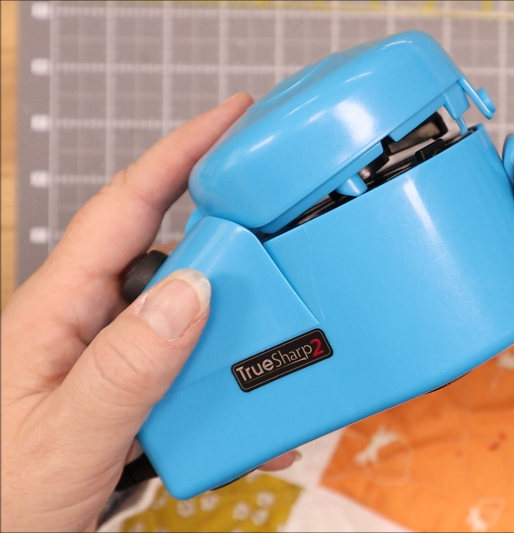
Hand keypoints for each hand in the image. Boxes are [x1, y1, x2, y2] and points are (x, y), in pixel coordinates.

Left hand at [0, 93, 297, 531]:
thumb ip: (128, 366)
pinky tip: (255, 420)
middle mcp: (87, 325)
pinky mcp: (133, 398)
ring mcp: (112, 361)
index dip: (181, 151)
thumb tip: (193, 291)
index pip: (125, 207)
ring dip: (240, 332)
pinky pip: (194, 372)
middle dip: (232, 244)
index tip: (236, 116)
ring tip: (280, 352)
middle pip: (171, 253)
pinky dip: (234, 389)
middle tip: (285, 244)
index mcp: (57, 311)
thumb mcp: (65, 437)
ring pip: (192, 316)